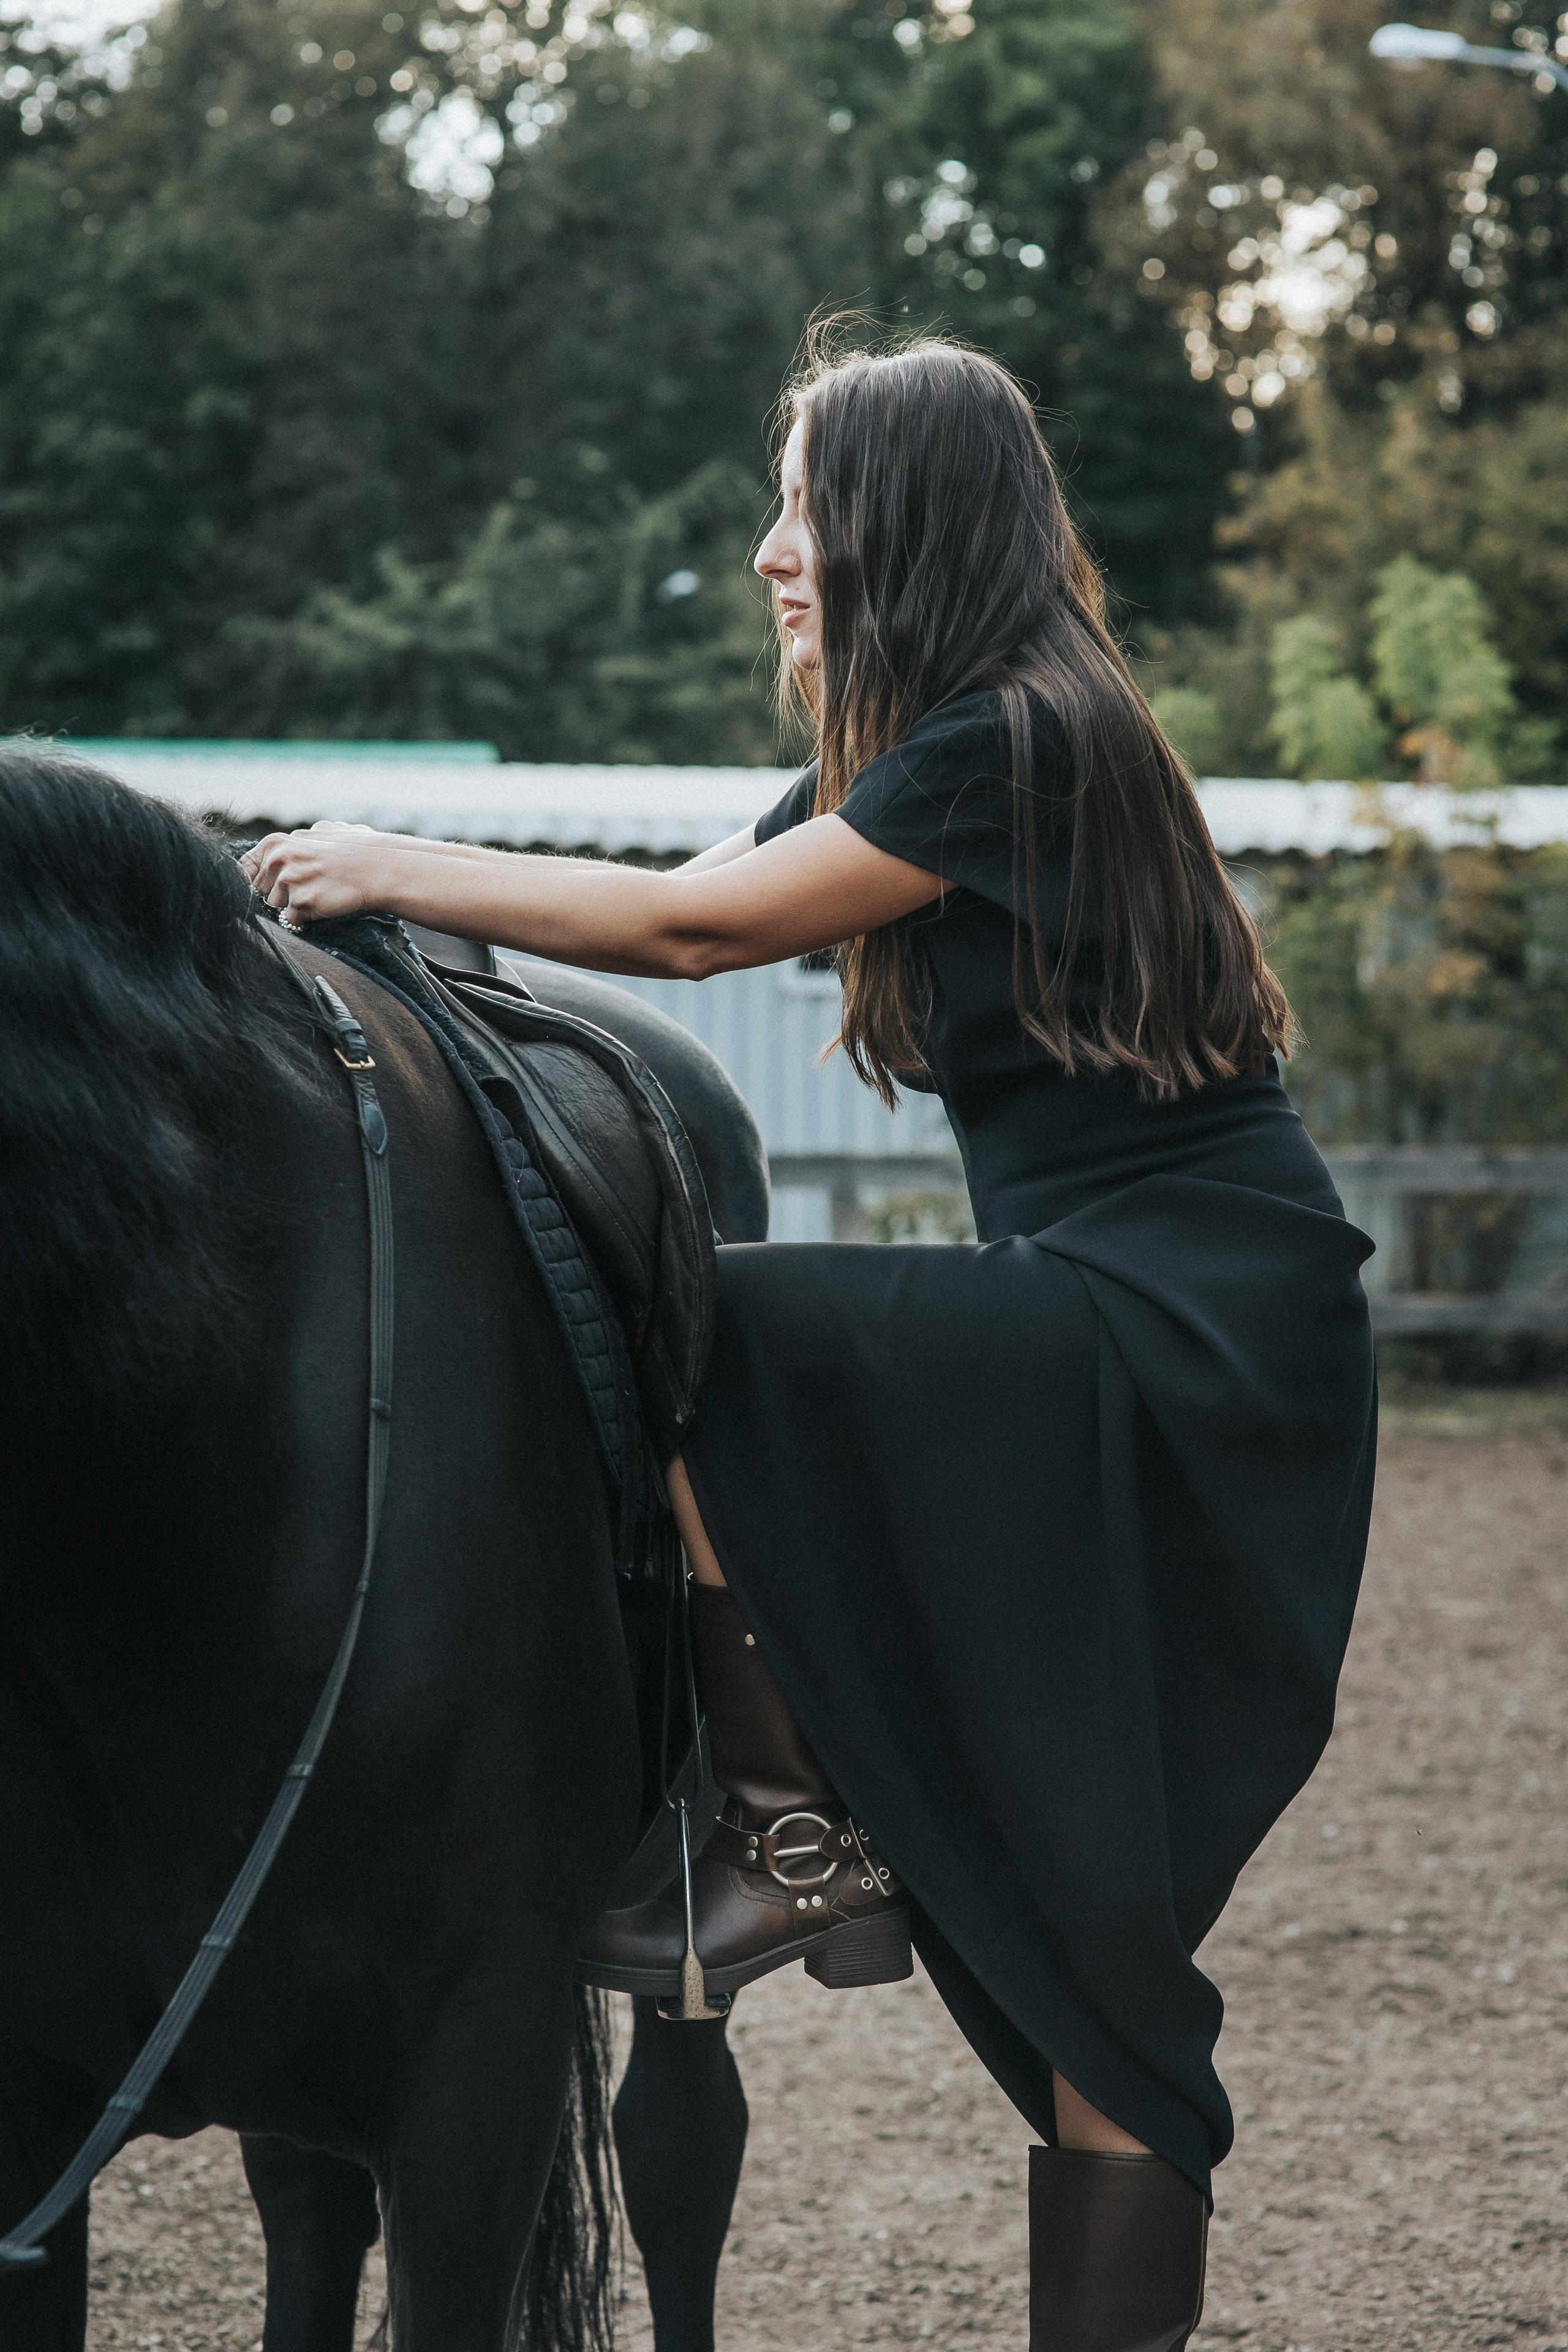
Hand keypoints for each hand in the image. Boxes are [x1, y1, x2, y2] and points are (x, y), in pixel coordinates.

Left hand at [240, 823, 399, 924]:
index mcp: (275, 843)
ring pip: (276, 906)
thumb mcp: (323, 832)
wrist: (379, 868)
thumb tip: (289, 844)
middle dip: (280, 893)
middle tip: (309, 886)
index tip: (269, 887)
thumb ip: (299, 839)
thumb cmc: (357, 850)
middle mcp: (277, 861)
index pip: (244, 869)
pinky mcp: (301, 903)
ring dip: (295, 905)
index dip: (258, 881)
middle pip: (261, 891)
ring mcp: (288, 882)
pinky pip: (293, 920)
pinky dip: (307, 917)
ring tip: (321, 892)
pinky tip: (326, 903)